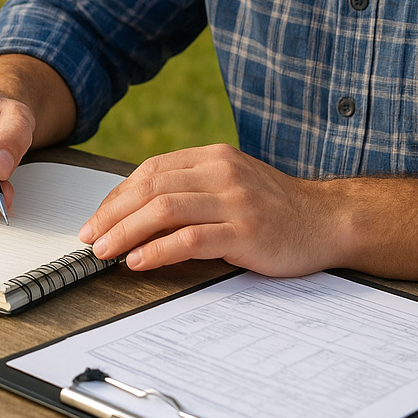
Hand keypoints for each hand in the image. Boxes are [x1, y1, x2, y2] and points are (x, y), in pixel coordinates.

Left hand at [79, 144, 336, 275]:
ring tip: (106, 251)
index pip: (152, 169)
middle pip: (152, 187)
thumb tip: (138, 207)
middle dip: (113, 213)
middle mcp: (221, 172)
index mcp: (214, 157)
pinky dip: (159, 249)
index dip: (118, 194)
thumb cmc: (274, 206)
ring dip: (127, 231)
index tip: (97, 217)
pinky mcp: (245, 231)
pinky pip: (191, 239)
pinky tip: (140, 261)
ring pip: (165, 209)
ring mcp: (234, 200)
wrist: (326, 220)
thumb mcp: (231, 182)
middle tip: (91, 236)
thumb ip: (192, 186)